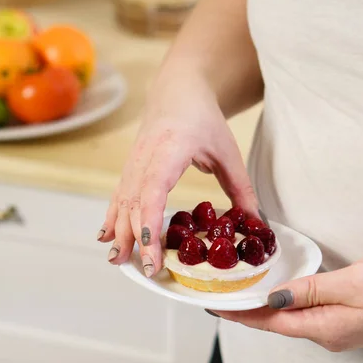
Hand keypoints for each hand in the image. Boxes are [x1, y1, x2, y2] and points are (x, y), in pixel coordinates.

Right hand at [97, 75, 257, 276]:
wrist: (177, 91)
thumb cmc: (202, 118)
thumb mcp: (227, 152)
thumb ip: (241, 189)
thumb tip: (256, 225)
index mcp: (168, 151)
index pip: (152, 191)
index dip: (150, 223)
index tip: (153, 250)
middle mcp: (144, 159)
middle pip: (134, 203)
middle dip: (136, 239)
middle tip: (146, 270)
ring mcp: (133, 164)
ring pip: (121, 202)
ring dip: (118, 232)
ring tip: (118, 261)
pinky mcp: (129, 168)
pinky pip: (117, 196)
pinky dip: (111, 218)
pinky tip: (106, 237)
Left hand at [210, 253, 362, 351]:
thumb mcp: (350, 283)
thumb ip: (308, 291)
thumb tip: (274, 299)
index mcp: (326, 329)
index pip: (271, 322)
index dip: (241, 313)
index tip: (216, 306)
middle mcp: (329, 335)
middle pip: (278, 323)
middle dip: (249, 311)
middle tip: (223, 297)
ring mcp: (340, 330)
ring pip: (292, 318)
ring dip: (267, 307)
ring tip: (244, 294)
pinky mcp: (349, 320)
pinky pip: (308, 313)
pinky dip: (288, 303)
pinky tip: (281, 294)